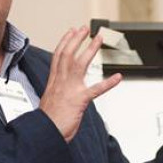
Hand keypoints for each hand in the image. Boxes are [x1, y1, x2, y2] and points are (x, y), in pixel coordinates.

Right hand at [39, 26, 121, 141]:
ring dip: (90, 50)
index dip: (65, 42)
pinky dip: (108, 83)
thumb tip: (59, 94)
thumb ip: (56, 94)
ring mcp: (70, 90)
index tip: (71, 32)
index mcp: (53, 83)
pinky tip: (118, 77)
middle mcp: (60, 82)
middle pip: (67, 54)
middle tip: (85, 28)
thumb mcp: (48, 103)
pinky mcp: (79, 101)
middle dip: (76, 40)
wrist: (44, 133)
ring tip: (98, 39)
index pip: (58, 56)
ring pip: (79, 64)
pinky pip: (96, 90)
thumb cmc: (47, 122)